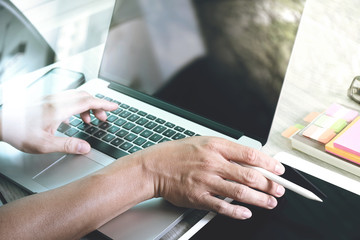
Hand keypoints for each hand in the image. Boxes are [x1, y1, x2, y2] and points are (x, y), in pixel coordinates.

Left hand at [0, 90, 116, 153]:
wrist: (0, 122)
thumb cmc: (18, 132)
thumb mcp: (45, 144)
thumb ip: (67, 145)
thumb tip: (86, 148)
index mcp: (59, 109)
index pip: (88, 101)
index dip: (104, 104)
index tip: (115, 106)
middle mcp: (57, 100)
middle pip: (84, 96)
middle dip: (98, 106)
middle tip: (104, 118)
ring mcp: (51, 99)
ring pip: (76, 97)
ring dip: (87, 106)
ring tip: (90, 121)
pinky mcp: (46, 101)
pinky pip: (67, 99)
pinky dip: (76, 107)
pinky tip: (72, 119)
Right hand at [140, 136, 284, 218]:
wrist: (154, 167)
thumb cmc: (177, 154)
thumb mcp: (202, 143)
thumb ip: (225, 150)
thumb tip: (249, 159)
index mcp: (215, 147)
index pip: (250, 154)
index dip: (269, 163)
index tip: (279, 170)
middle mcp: (212, 163)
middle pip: (249, 175)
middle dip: (270, 184)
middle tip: (280, 190)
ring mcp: (206, 181)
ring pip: (240, 192)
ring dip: (260, 199)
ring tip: (271, 202)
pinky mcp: (198, 197)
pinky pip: (222, 206)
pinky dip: (237, 211)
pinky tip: (247, 213)